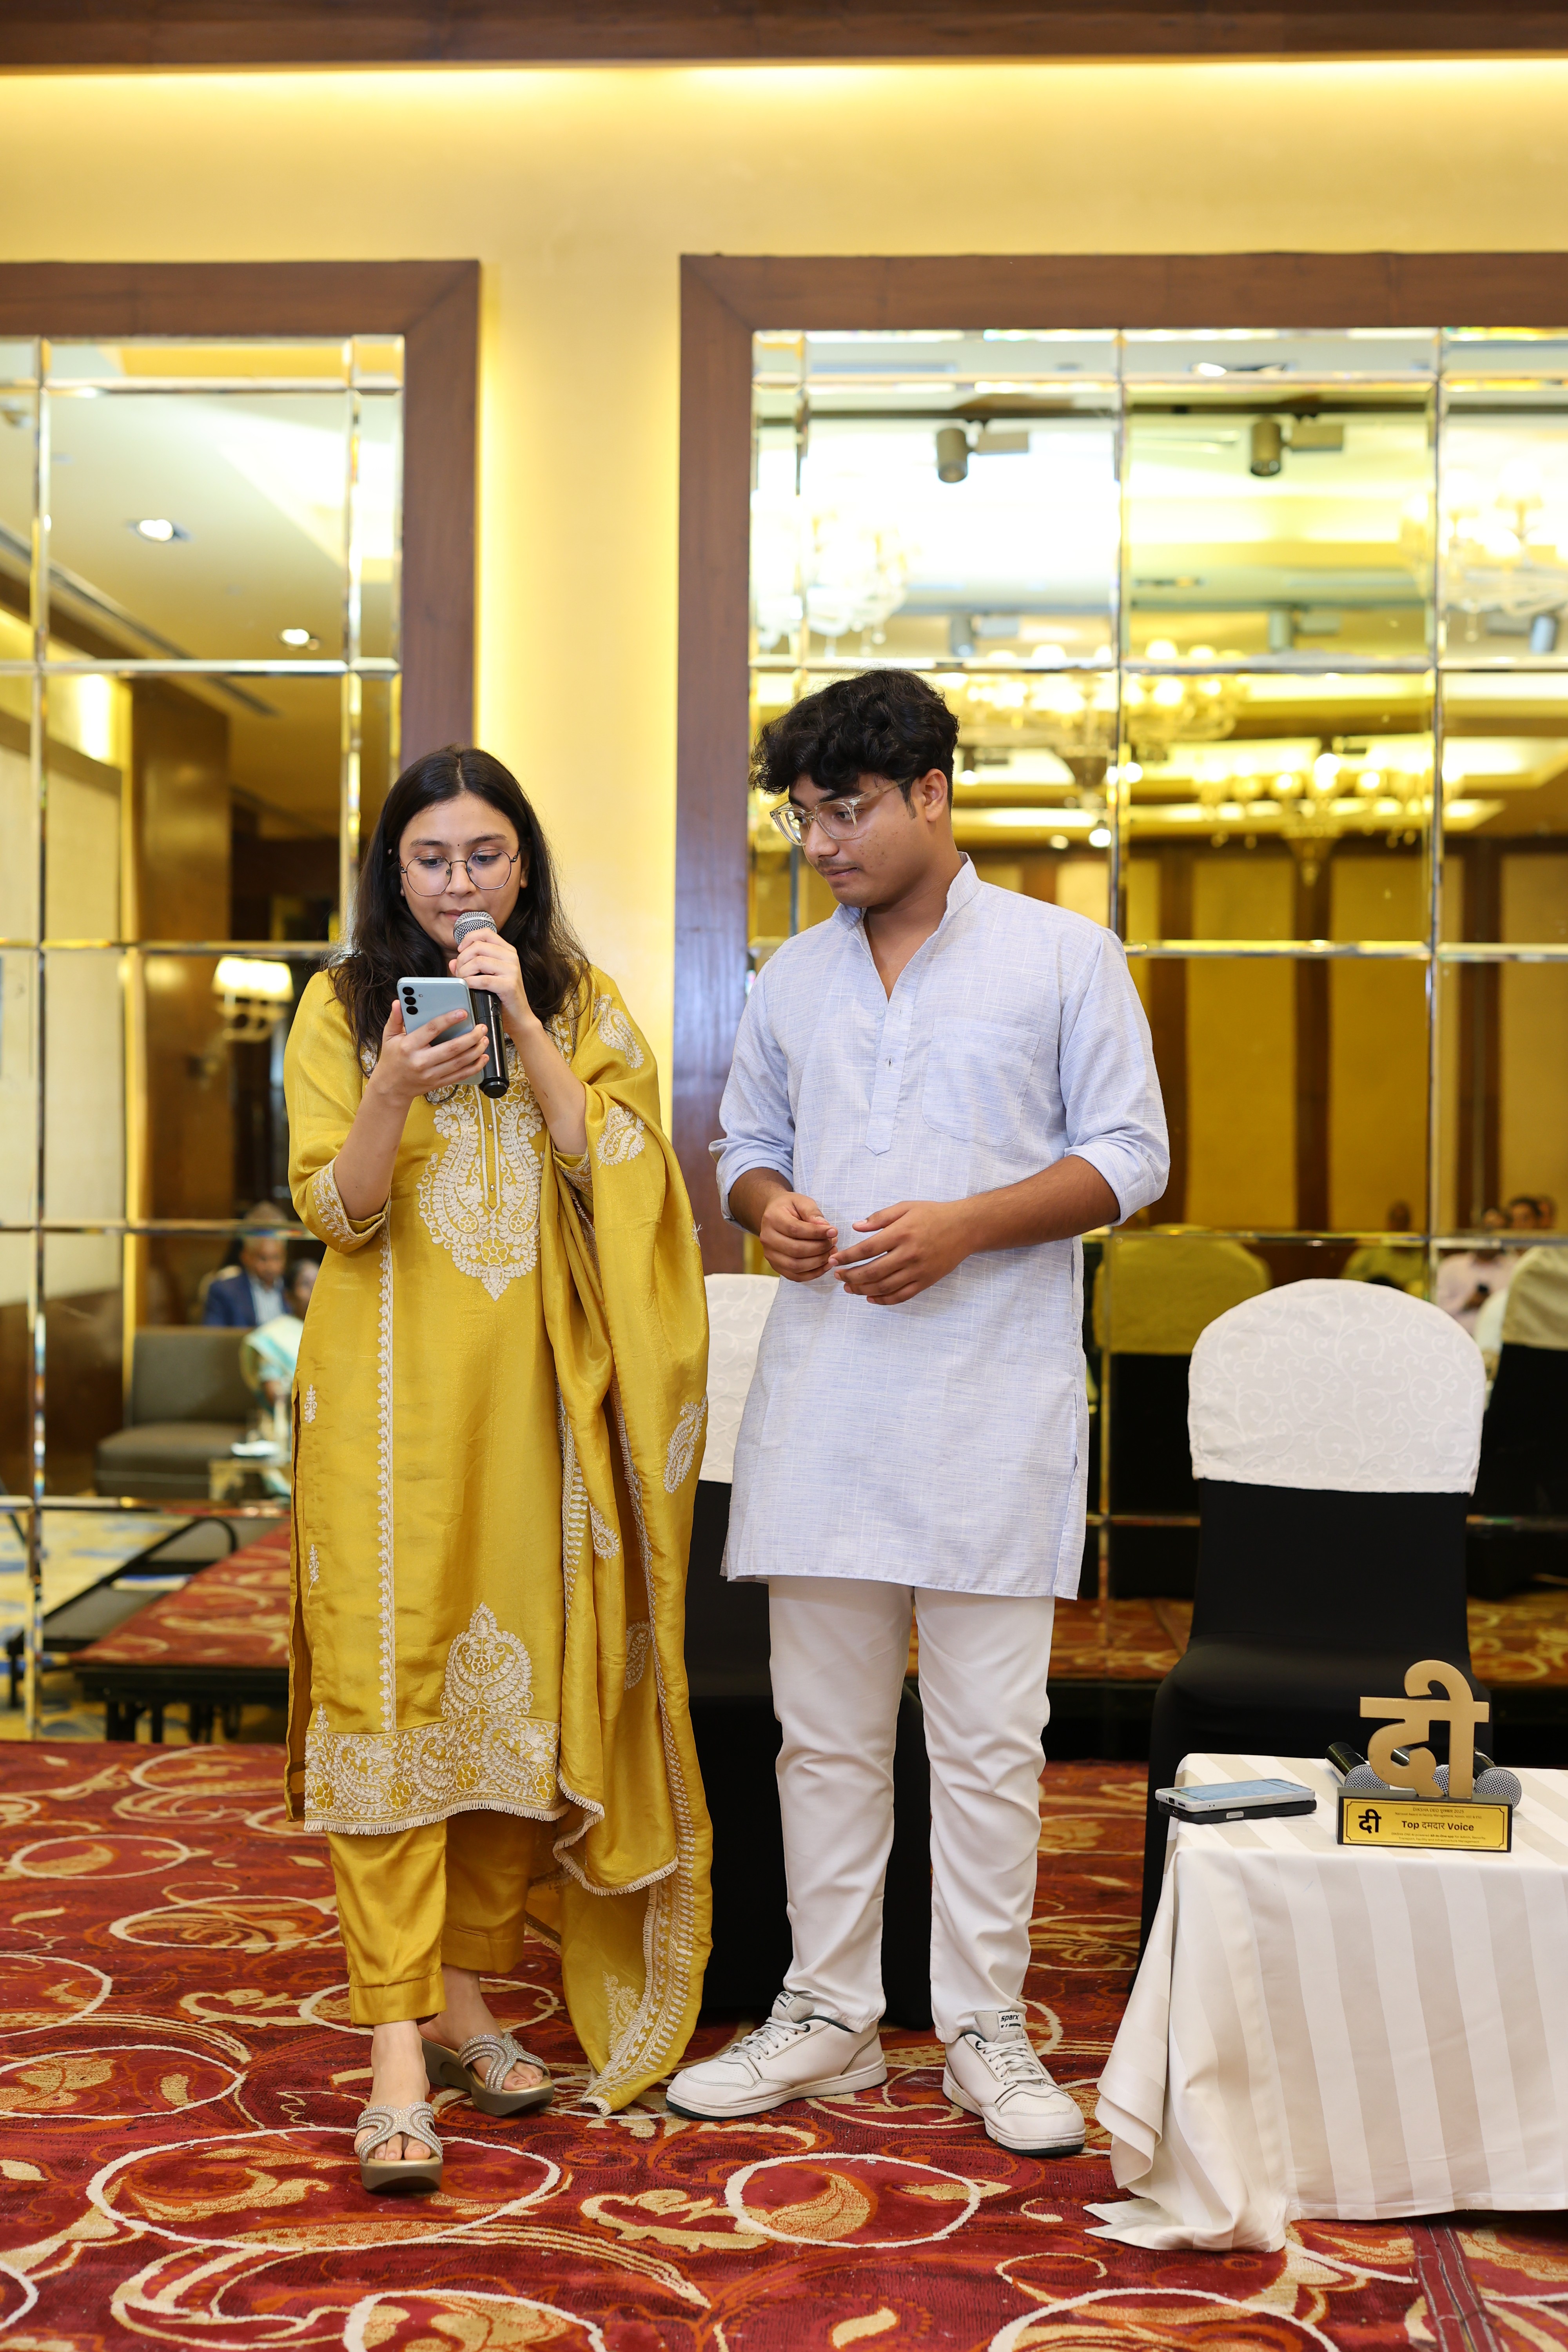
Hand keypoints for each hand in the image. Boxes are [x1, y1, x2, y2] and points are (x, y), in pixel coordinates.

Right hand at [370, 1000, 488, 1107]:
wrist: (391, 1087)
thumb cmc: (392, 1059)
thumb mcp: (389, 1037)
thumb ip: (395, 1019)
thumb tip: (399, 1002)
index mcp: (409, 1046)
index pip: (432, 1030)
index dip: (449, 1020)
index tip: (462, 1012)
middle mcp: (421, 1061)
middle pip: (452, 1048)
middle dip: (471, 1037)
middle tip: (481, 1027)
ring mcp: (431, 1074)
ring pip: (460, 1062)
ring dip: (476, 1050)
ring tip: (485, 1039)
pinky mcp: (439, 1082)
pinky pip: (460, 1075)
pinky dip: (475, 1067)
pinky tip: (483, 1058)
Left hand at [450, 927, 531, 1042]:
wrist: (518, 1017)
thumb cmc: (500, 996)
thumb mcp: (486, 976)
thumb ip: (469, 966)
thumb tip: (452, 962)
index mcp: (507, 951)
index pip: (485, 933)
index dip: (469, 938)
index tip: (460, 951)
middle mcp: (511, 957)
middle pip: (478, 947)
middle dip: (462, 959)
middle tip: (459, 972)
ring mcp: (512, 970)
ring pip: (478, 961)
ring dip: (464, 972)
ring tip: (463, 981)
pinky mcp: (509, 985)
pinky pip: (482, 979)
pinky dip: (470, 983)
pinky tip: (468, 987)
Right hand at [759, 1190, 838, 1282]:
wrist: (775, 1215)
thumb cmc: (790, 1207)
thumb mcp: (802, 1201)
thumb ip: (813, 1213)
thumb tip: (825, 1227)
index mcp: (772, 1219)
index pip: (795, 1230)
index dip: (816, 1233)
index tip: (833, 1231)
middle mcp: (767, 1239)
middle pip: (796, 1250)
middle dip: (819, 1248)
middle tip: (833, 1242)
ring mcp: (770, 1255)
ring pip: (795, 1266)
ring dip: (818, 1262)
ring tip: (831, 1252)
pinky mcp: (776, 1266)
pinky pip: (795, 1276)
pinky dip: (813, 1274)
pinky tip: (825, 1265)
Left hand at [831, 1199, 972, 1304]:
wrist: (966, 1227)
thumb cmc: (933, 1214)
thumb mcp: (906, 1207)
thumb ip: (880, 1217)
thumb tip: (856, 1226)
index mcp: (901, 1233)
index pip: (867, 1249)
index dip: (847, 1257)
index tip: (834, 1260)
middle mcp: (909, 1254)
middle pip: (872, 1272)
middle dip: (850, 1276)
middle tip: (837, 1275)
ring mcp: (918, 1270)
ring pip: (884, 1287)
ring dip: (862, 1289)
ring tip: (849, 1287)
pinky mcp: (926, 1281)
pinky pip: (901, 1295)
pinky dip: (884, 1300)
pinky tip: (870, 1297)